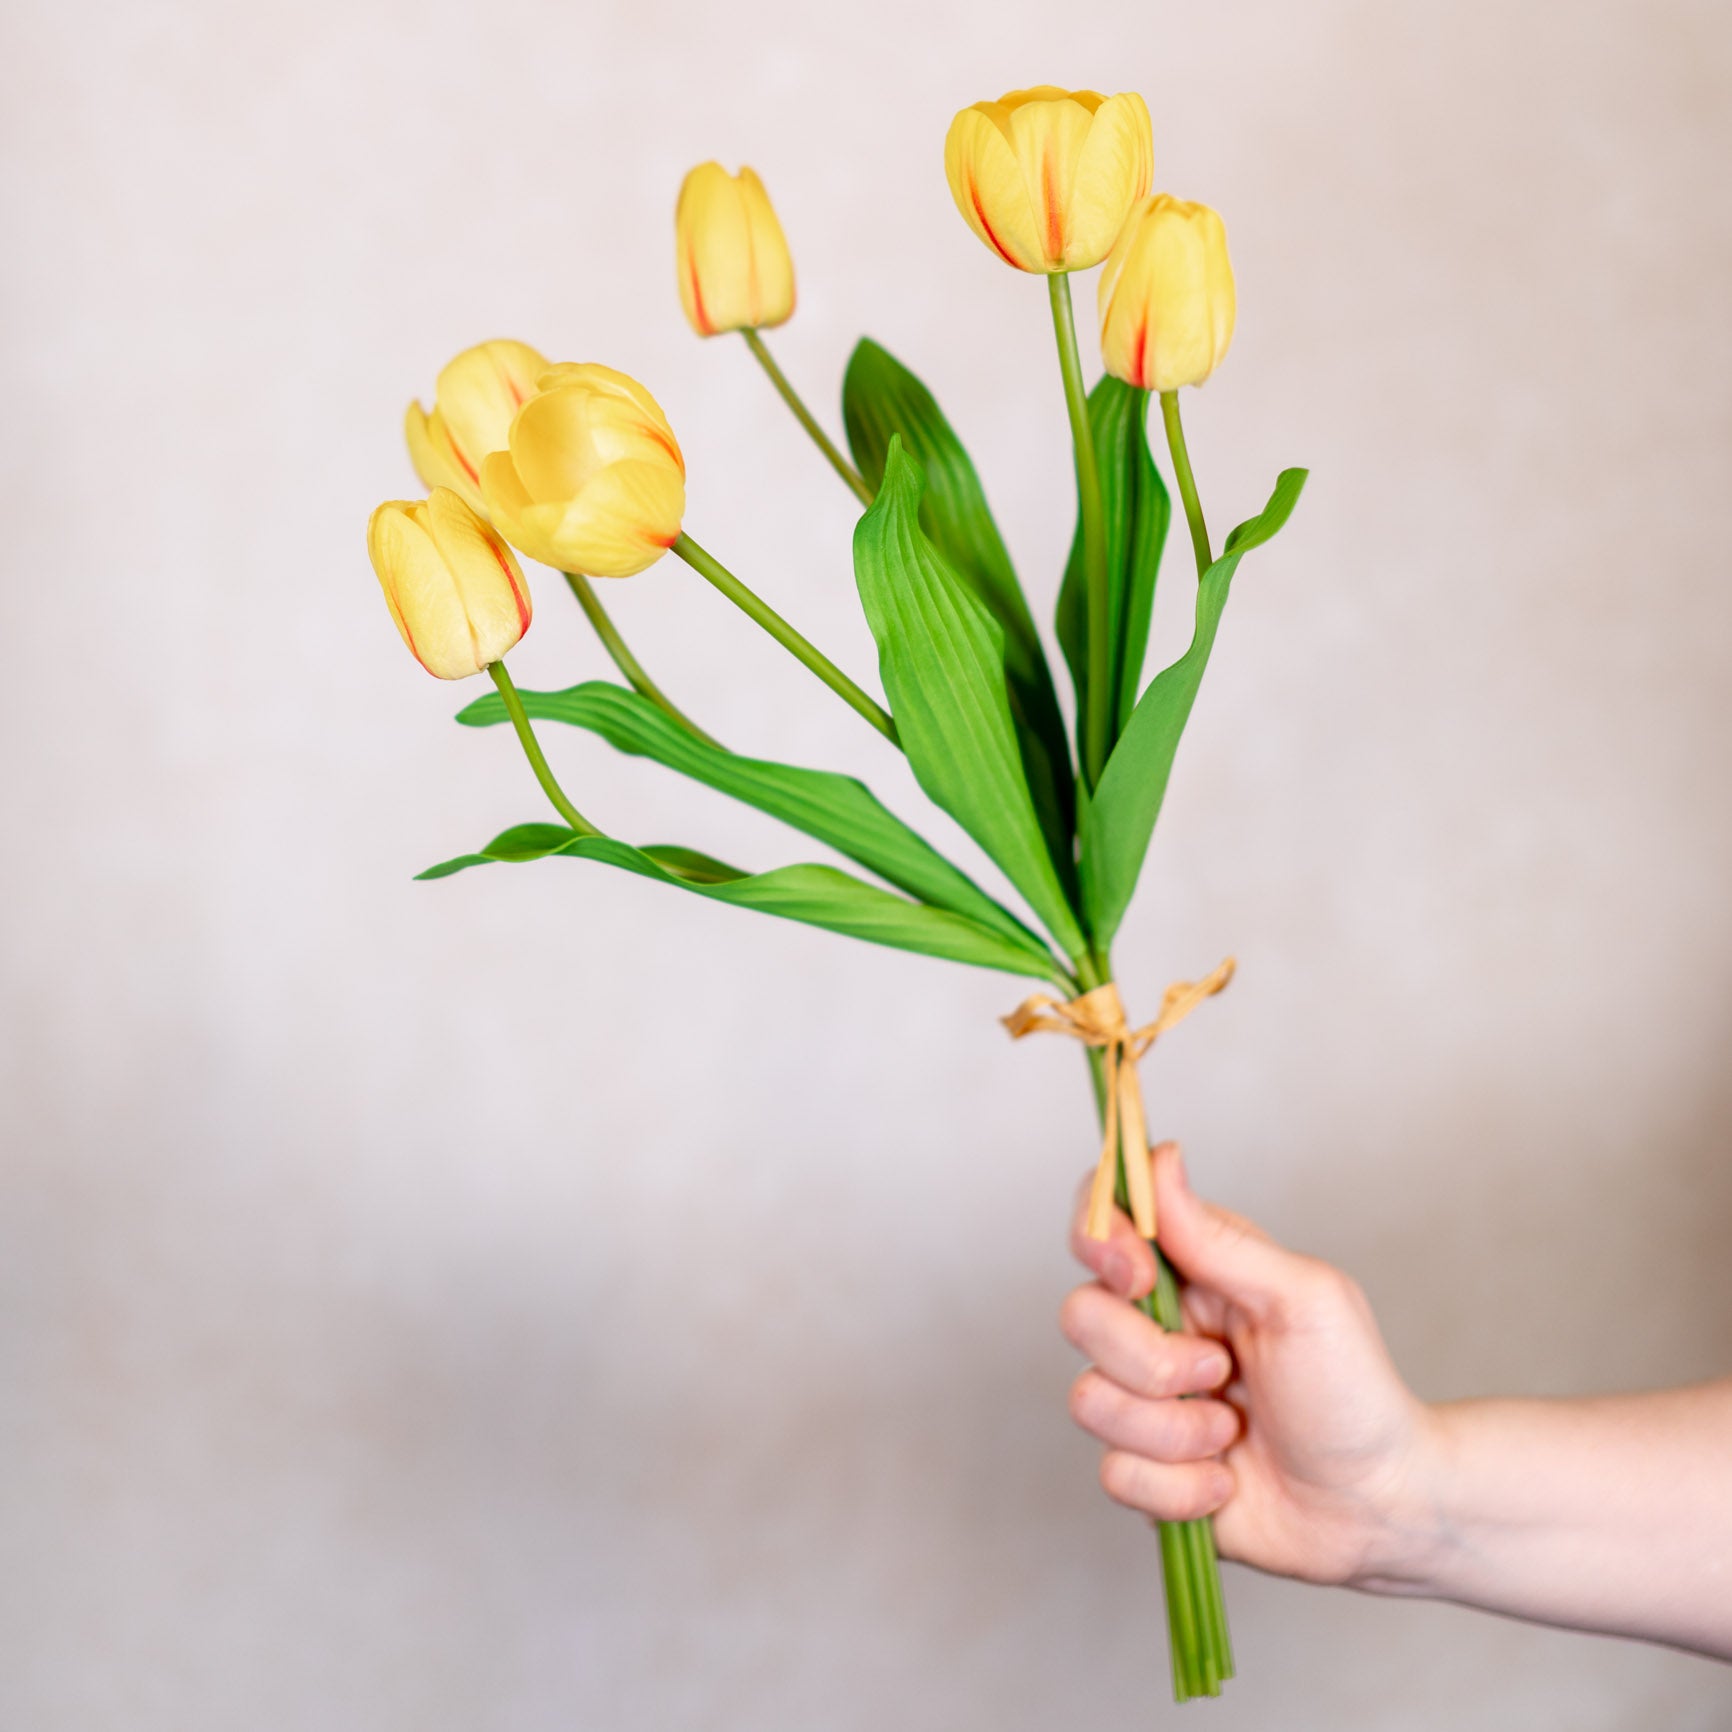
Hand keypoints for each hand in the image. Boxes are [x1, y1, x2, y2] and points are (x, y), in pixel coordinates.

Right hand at [1060, 1142, 1439, 1586]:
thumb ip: (1220, 1237)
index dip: (1099, 1240)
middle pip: (1080, 1315)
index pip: (1101, 1222)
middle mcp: (1155, 1329)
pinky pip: (1115, 1473)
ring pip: (1089, 1401)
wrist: (1378, 1506)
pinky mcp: (1146, 1469)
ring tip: (1233, 1433)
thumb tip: (1161, 1158)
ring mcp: (1145, 1401)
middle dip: (1151, 1358)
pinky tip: (1225, 1482)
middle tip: (1222, 1371)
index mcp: (1190, 1272)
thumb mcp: (1301, 1298)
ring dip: (1174, 1430)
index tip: (1139, 1275)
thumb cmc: (1354, 1390)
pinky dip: (1179, 1487)